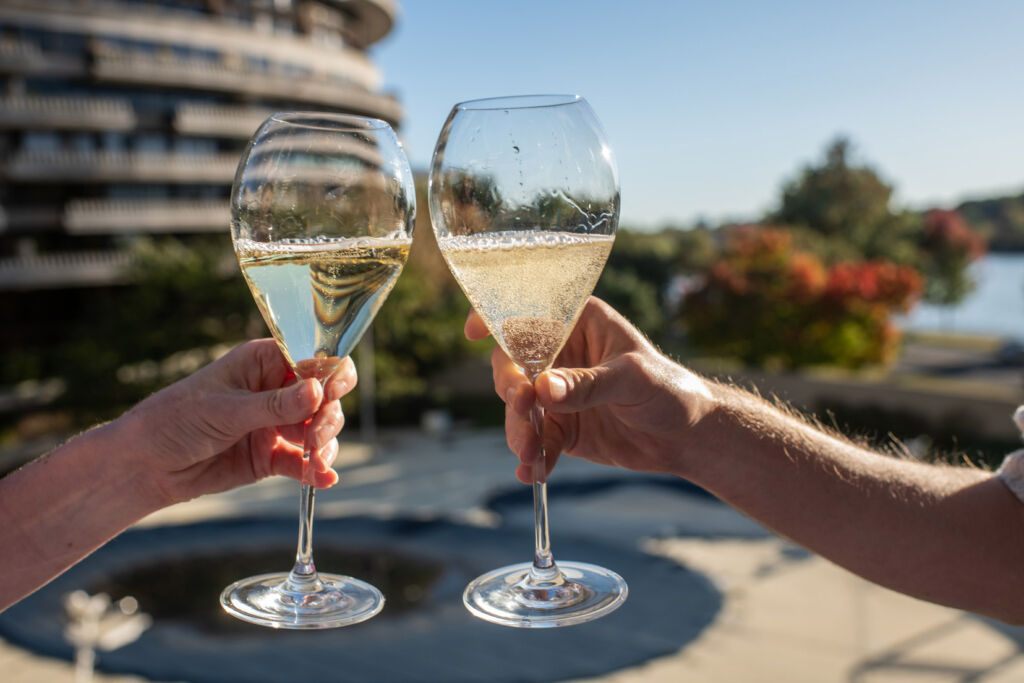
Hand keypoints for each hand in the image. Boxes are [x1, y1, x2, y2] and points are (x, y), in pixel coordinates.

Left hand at [122, 339, 355, 504]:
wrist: (146, 466)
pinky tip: (324, 479)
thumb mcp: (225, 410)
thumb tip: (317, 391)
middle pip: (325, 396)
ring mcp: (276, 424)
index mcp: (264, 362)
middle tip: (315, 436)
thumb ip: (273, 405)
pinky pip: (304, 461)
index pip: (311, 358)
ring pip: (320, 429)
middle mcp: (276, 390)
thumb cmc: (175, 420)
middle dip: (327, 415)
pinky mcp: (272, 455)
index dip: (328, 374)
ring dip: (325, 444)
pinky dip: (316, 470)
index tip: (329, 394)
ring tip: (315, 459)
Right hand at [465, 297, 714, 482]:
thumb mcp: (632, 379)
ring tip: (529, 455)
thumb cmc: (670, 390)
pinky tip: (532, 475)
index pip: (530, 312)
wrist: (688, 438)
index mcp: (579, 322)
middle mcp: (561, 354)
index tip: (474, 331)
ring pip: (519, 408)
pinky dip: (532, 458)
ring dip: (518, 430)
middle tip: (521, 408)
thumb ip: (587, 384)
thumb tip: (543, 389)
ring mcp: (557, 393)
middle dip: (511, 389)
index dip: (496, 316)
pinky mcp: (560, 428)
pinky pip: (536, 440)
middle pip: (513, 365)